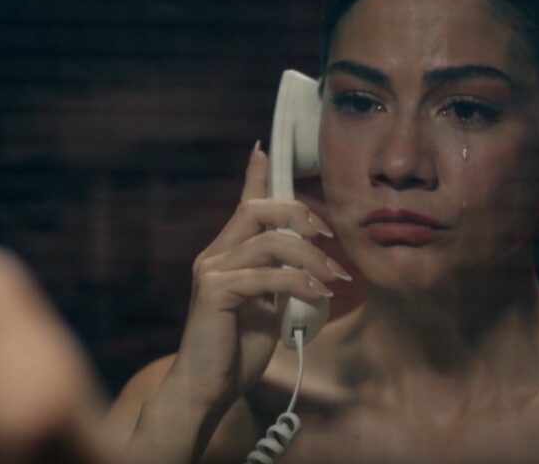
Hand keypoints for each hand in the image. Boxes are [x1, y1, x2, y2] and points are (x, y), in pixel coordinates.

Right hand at [165, 143, 348, 416]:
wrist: (204, 390)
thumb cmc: (234, 352)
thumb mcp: (265, 308)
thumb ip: (278, 281)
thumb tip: (307, 262)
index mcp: (225, 256)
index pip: (242, 205)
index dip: (254, 176)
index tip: (263, 149)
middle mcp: (213, 255)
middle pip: (257, 210)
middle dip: (299, 215)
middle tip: (329, 237)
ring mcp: (210, 271)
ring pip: (269, 240)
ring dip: (311, 256)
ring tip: (334, 278)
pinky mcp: (214, 291)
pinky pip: (266, 275)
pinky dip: (299, 282)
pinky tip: (319, 295)